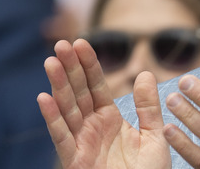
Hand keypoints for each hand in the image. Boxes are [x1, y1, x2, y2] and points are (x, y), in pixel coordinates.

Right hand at [37, 39, 171, 168]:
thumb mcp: (155, 135)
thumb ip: (148, 106)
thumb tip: (145, 73)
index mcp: (109, 118)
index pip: (97, 86)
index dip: (89, 65)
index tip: (82, 42)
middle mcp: (92, 127)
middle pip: (78, 92)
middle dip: (70, 68)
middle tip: (61, 44)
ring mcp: (81, 143)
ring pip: (67, 109)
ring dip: (58, 86)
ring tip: (51, 62)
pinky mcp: (74, 160)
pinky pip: (62, 137)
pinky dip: (53, 119)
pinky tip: (44, 98)